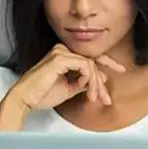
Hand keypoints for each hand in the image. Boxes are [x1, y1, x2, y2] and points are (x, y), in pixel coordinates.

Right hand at [7, 43, 125, 109]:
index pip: (90, 56)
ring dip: (95, 84)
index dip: (108, 62)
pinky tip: (87, 91)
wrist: (25, 99)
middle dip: (101, 81)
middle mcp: (63, 49)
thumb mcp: (69, 88)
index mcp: (64, 54)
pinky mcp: (61, 58)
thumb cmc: (42, 94)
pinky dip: (90, 80)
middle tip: (107, 98)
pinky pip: (86, 66)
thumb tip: (101, 77)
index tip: (121, 70)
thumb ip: (84, 82)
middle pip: (92, 60)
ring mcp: (61, 52)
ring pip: (91, 65)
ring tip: (94, 98)